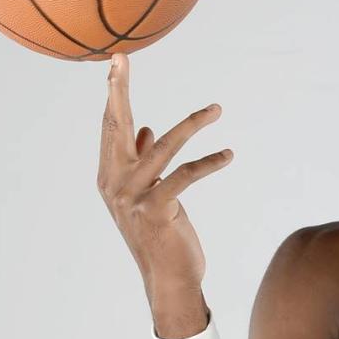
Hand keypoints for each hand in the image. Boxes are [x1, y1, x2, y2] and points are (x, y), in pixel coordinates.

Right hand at [96, 52, 232, 304]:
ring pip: (163, 148)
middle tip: (120, 60)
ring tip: (216, 109)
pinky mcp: (156, 211)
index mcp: (110, 175)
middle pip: (116, 127)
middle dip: (119, 92)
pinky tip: (228, 155)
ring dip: (192, 124)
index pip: (110, 126)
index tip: (115, 63)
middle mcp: (113, 184)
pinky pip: (185, 176)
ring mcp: (132, 198)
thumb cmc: (162, 232)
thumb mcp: (150, 193)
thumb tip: (145, 130)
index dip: (114, 94)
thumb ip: (142, 161)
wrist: (169, 278)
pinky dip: (209, 163)